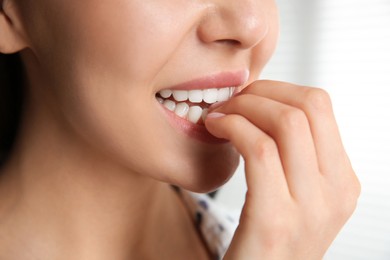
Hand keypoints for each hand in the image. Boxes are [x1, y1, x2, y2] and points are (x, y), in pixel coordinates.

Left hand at [205, 80, 360, 258]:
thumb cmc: (266, 238)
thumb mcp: (296, 196)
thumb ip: (295, 156)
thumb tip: (268, 104)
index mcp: (342, 181)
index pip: (321, 105)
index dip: (278, 89)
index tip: (248, 96)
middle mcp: (336, 193)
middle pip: (307, 107)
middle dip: (260, 93)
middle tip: (230, 103)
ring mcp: (311, 209)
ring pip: (286, 123)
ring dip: (243, 108)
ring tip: (218, 116)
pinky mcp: (275, 221)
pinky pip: (260, 150)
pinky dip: (234, 128)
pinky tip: (215, 129)